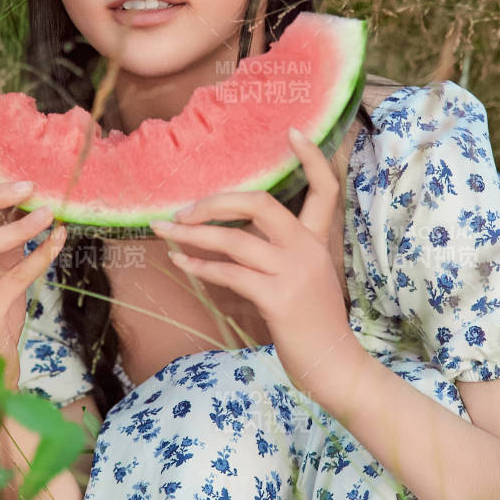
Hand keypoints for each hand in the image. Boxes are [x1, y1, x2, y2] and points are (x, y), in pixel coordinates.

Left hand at [149, 127, 358, 404]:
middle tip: (183, 210)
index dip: (312, 158)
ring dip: (192, 235)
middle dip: (215, 202)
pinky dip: (200, 266)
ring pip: (234, 239)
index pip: (325, 189)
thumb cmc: (314, 328)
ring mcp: (294, 273)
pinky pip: (229, 273)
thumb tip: (234, 241)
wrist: (335, 367)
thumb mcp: (307, 282)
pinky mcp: (278, 298)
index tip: (291, 132)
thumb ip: (281, 257)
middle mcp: (307, 251)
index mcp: (317, 243)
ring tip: (164, 233)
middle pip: (261, 203)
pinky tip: (181, 263)